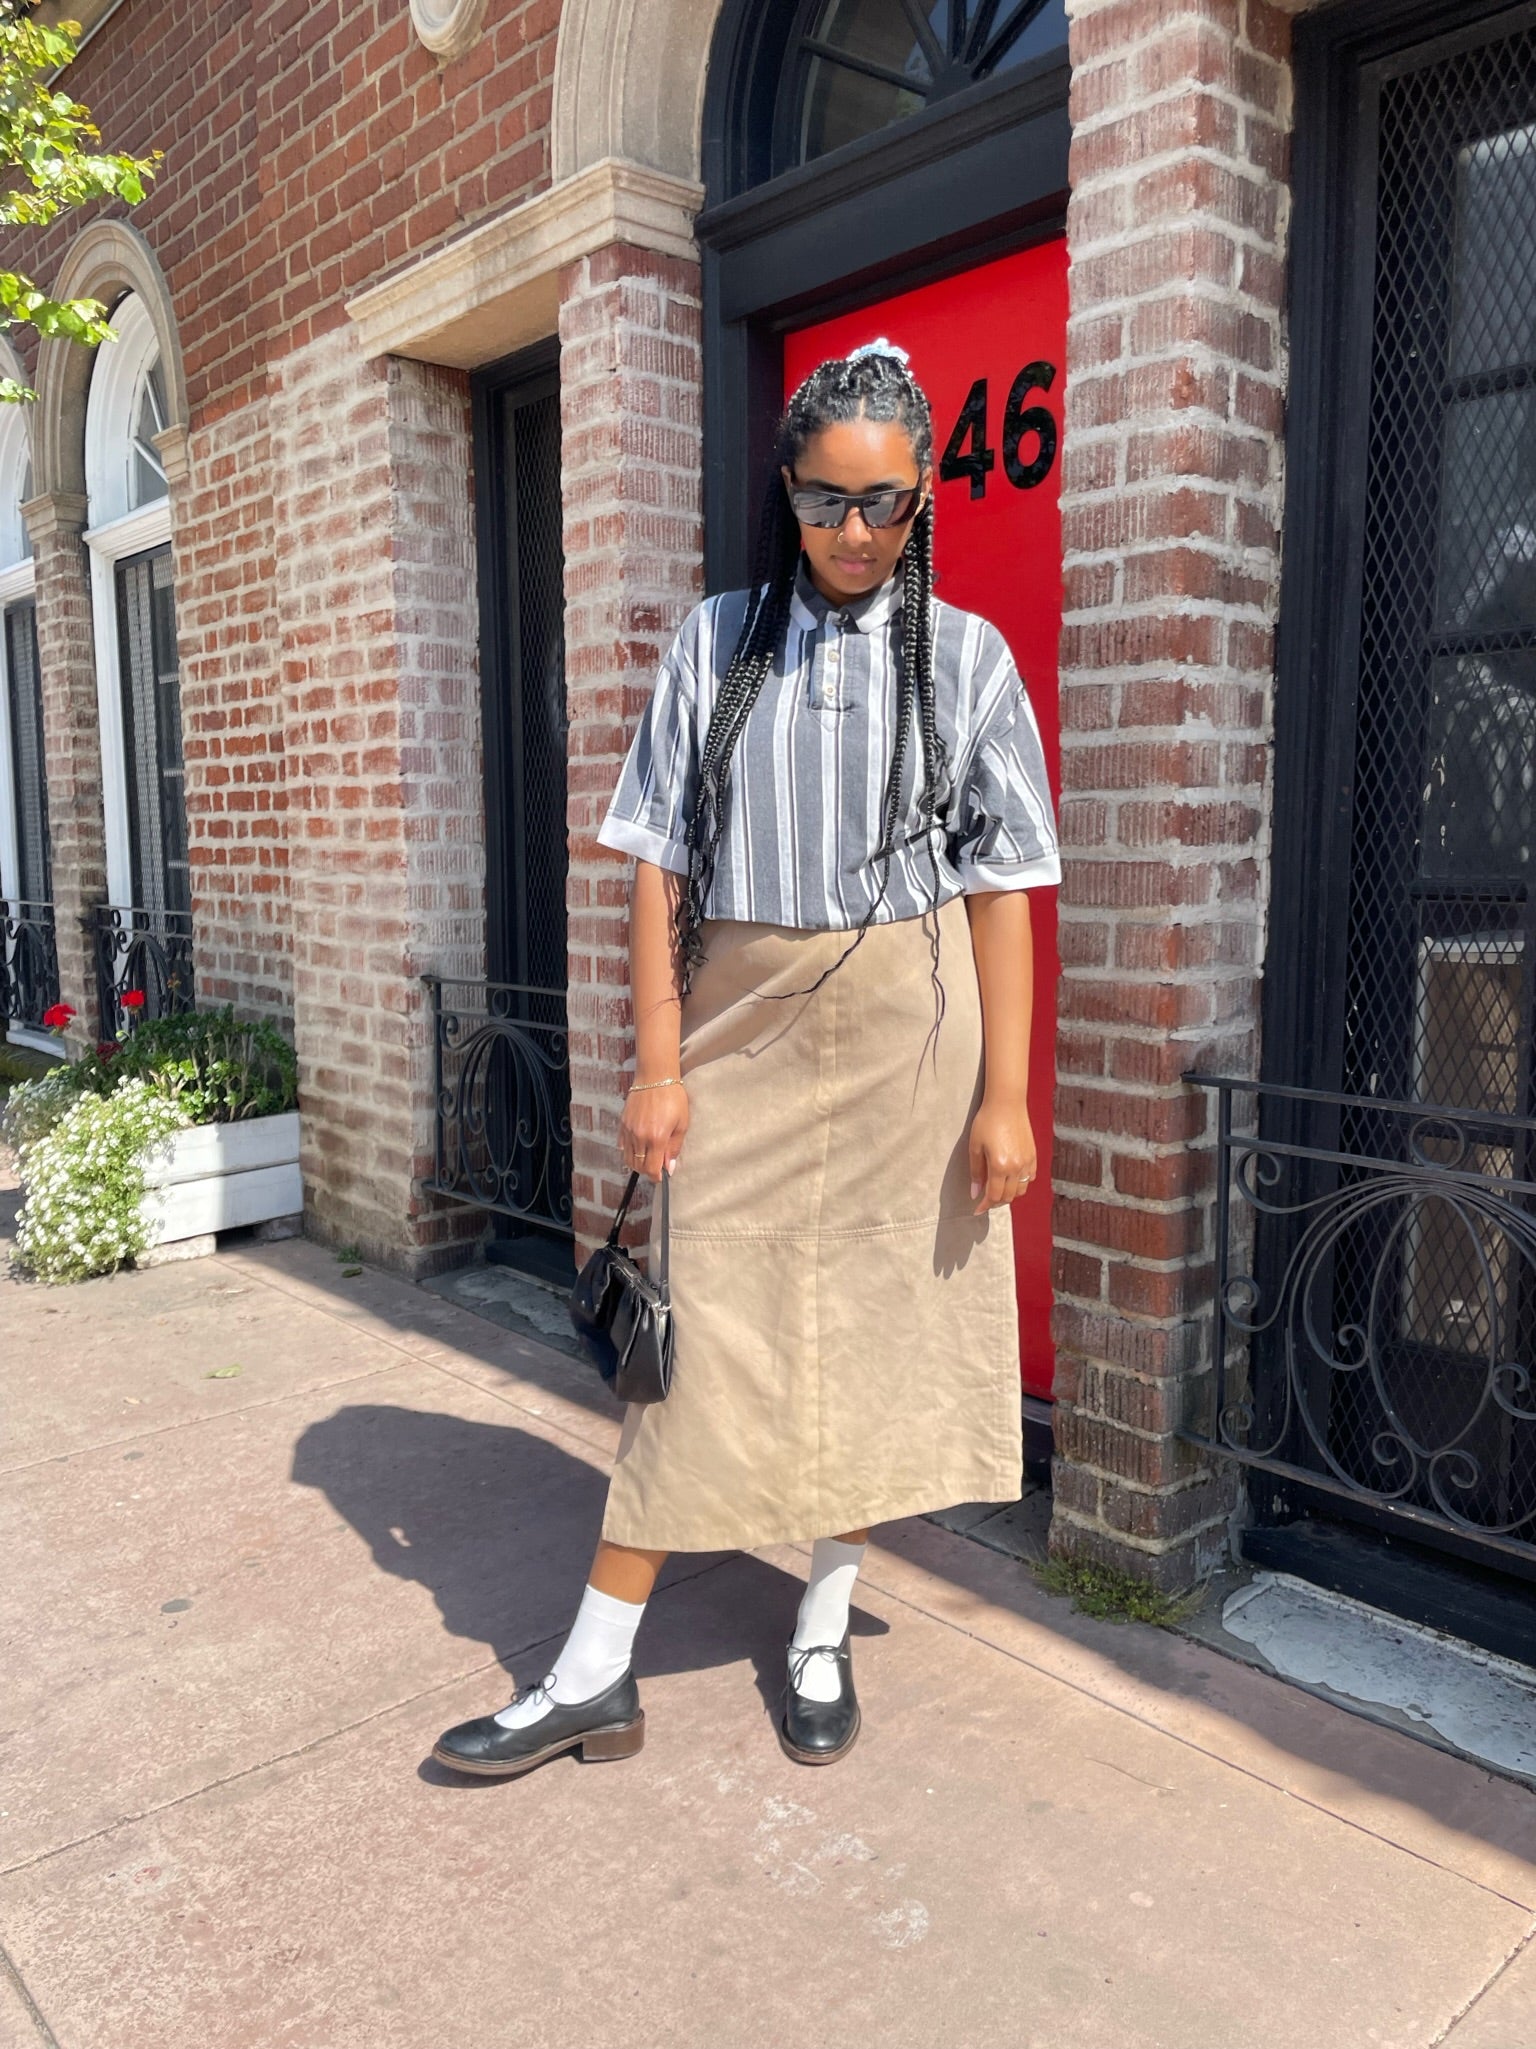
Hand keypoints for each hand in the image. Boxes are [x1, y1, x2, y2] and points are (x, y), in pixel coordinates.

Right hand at [618, 1080, 688, 1182]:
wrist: (655, 1077)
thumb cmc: (673, 1098)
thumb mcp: (681, 1124)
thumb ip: (674, 1148)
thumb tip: (669, 1167)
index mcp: (656, 1138)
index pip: (651, 1169)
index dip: (657, 1177)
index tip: (662, 1176)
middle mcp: (639, 1137)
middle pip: (638, 1166)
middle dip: (648, 1171)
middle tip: (657, 1167)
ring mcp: (628, 1130)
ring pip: (628, 1158)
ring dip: (637, 1163)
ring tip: (648, 1158)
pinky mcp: (623, 1123)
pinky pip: (622, 1145)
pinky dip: (628, 1151)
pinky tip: (638, 1147)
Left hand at [967, 1094, 1035, 1214]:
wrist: (1007, 1103)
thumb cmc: (987, 1121)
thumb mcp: (975, 1147)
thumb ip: (976, 1172)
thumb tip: (975, 1193)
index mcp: (1000, 1167)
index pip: (993, 1196)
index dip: (985, 1205)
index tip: (977, 1210)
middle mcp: (1016, 1168)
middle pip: (1008, 1197)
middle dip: (996, 1202)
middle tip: (985, 1200)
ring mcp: (1027, 1162)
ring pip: (1021, 1190)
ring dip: (1009, 1194)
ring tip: (998, 1190)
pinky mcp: (1034, 1155)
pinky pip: (1030, 1178)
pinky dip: (1021, 1183)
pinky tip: (1011, 1178)